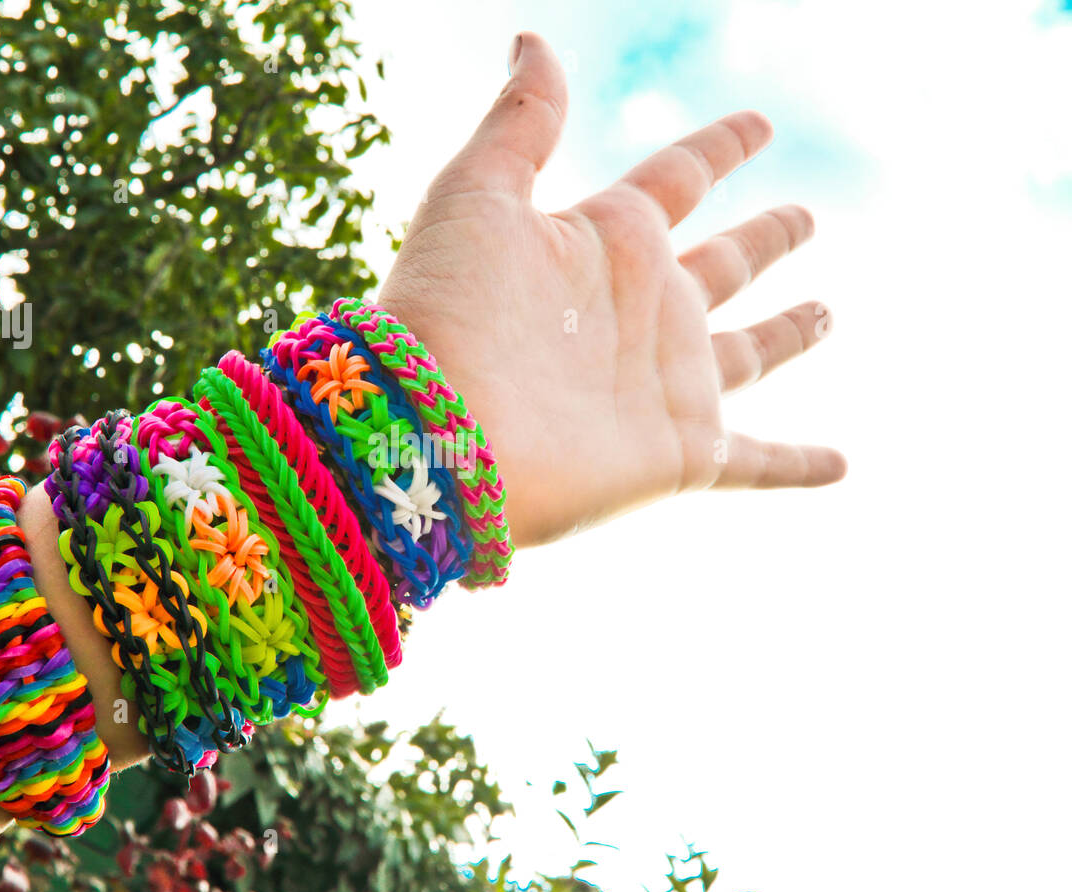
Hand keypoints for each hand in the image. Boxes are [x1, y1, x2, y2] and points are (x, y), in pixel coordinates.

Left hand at [379, 32, 844, 546]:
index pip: (681, 177)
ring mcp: (665, 384)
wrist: (433, 436)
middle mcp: (643, 310)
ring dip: (790, 336)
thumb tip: (531, 38)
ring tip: (829, 314)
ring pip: (749, 354)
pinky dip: (800, 466)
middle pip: (724, 266)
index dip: (722, 147)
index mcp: (606, 240)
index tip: (760, 124)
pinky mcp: (679, 456)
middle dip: (766, 241)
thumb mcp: (478, 194)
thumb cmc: (446, 310)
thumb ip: (522, 122)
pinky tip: (841, 466)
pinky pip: (758, 463)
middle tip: (805, 218)